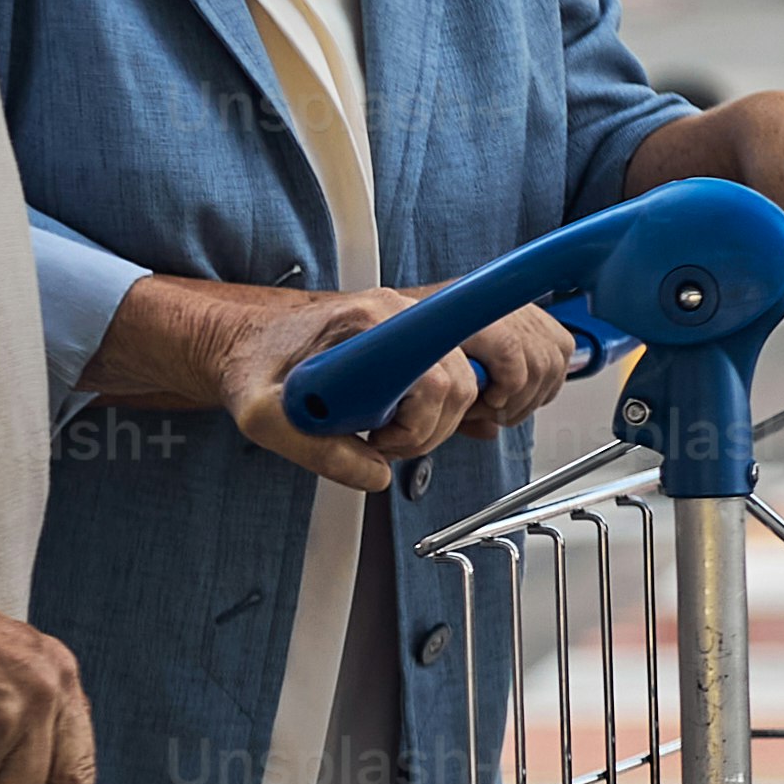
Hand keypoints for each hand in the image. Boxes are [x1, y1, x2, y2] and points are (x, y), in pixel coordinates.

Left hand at [91, 275, 569, 493]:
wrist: (256, 340)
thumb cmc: (261, 368)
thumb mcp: (262, 416)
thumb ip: (315, 450)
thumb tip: (376, 475)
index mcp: (367, 322)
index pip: (438, 370)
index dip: (432, 417)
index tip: (393, 440)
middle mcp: (408, 307)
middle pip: (485, 363)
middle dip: (463, 419)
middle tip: (412, 440)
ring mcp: (433, 311)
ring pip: (522, 338)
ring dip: (511, 393)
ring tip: (455, 423)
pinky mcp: (447, 324)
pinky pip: (523, 330)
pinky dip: (527, 372)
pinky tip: (487, 404)